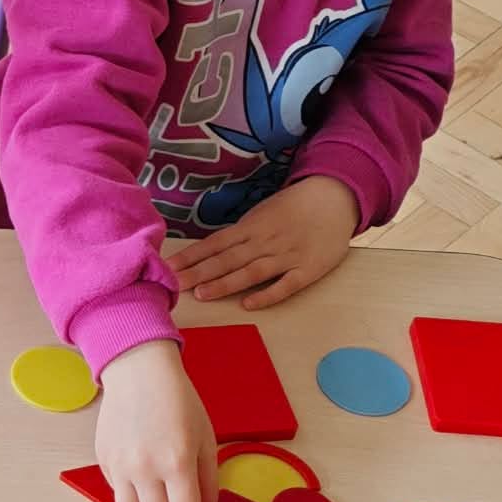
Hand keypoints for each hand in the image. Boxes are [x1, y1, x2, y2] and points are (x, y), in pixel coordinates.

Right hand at [96, 340, 217, 501]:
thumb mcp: (205, 438)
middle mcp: (145, 468)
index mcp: (177, 462)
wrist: (139, 373)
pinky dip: (131, 501)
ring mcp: (120, 465)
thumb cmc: (178, 401)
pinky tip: (143, 493)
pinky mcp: (104, 459)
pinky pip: (116, 493)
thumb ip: (209, 481)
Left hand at [173, 175, 358, 308]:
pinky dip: (267, 295)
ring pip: (251, 272)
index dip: (190, 256)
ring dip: (225, 283)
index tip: (166, 267)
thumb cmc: (292, 208)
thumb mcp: (261, 215)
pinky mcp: (308, 269)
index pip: (213, 244)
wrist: (335, 197)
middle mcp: (264, 241)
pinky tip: (248, 304)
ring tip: (202, 294)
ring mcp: (286, 256)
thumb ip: (239, 235)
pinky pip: (285, 285)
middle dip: (198, 272)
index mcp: (250, 227)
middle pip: (226, 259)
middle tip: (173, 284)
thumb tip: (206, 253)